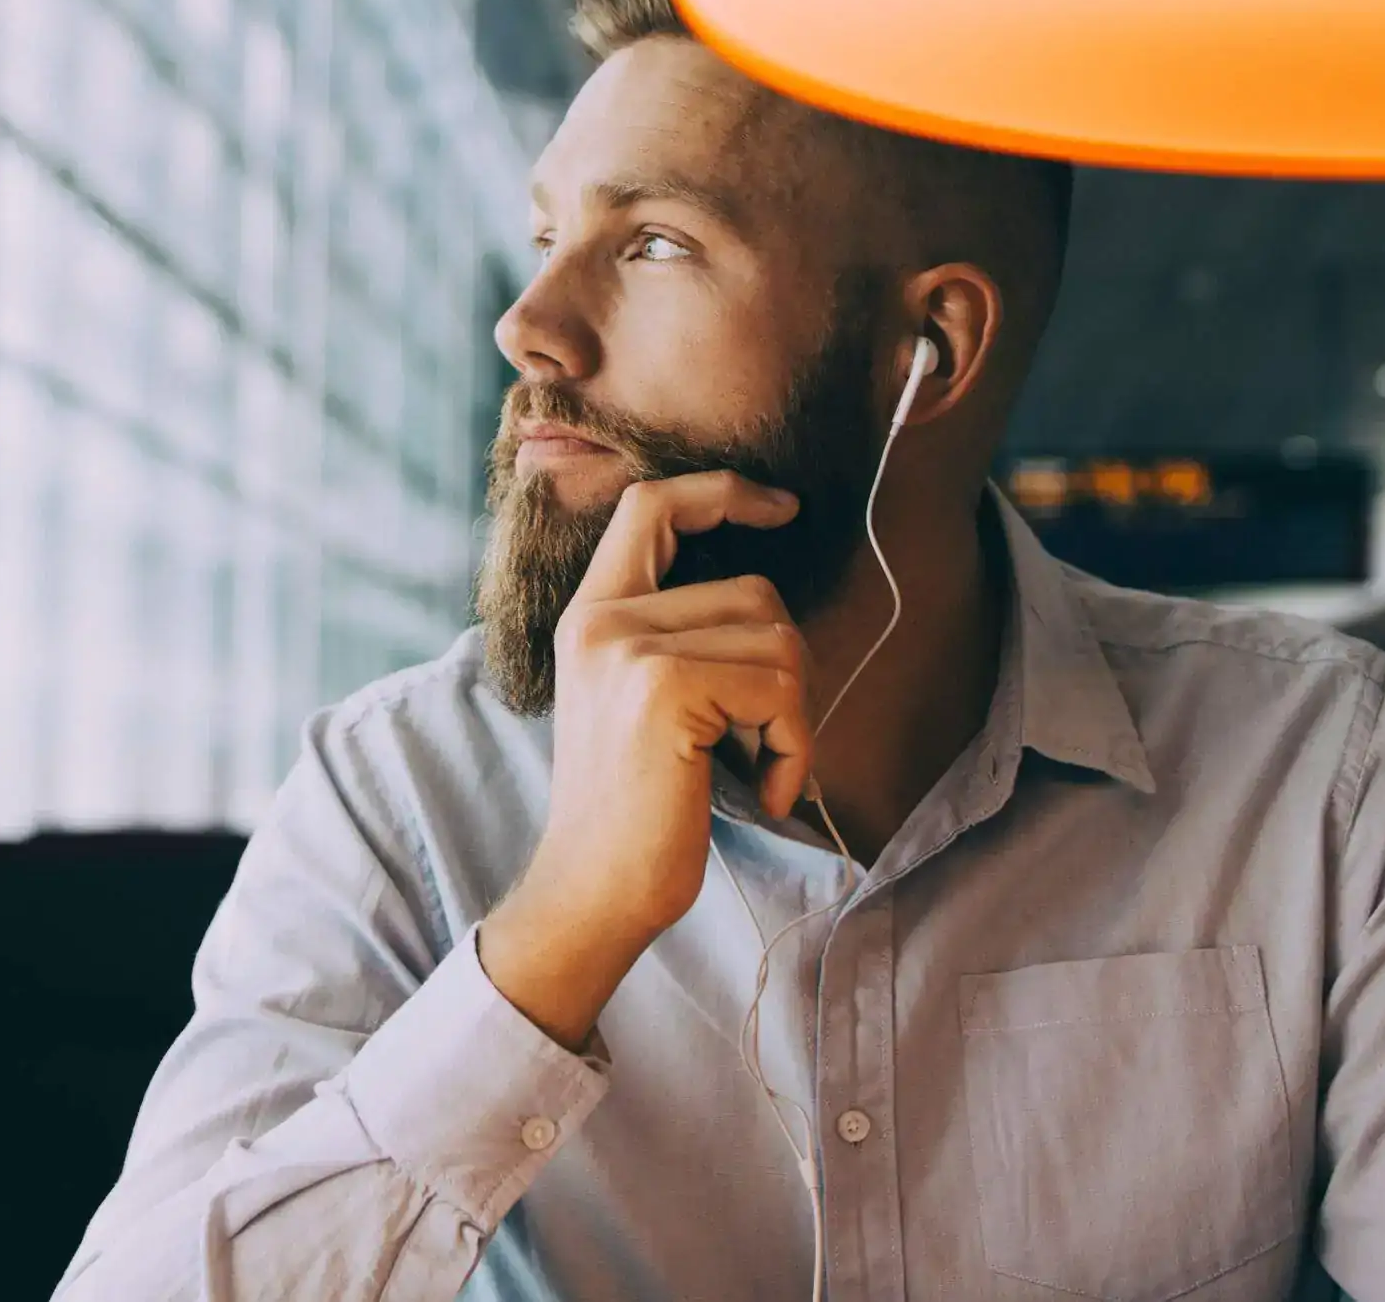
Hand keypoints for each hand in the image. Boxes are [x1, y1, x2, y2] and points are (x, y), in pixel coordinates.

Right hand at [479, 471, 811, 1049]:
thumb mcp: (641, 702)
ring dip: (792, 718)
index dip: (723, 491)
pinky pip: (780, 688)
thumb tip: (767, 601)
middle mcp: (601, 618)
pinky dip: (794, 748)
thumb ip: (675, 637)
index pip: (652, 505)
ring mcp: (629, 647)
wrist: (593, 892)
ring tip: (753, 770)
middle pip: (755, 590)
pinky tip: (761, 790)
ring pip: (778, 638)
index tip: (784, 506)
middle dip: (785, 673)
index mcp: (590, 614)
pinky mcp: (665, 686)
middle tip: (758, 743)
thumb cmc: (637, 812)